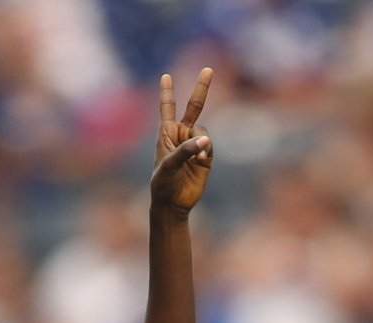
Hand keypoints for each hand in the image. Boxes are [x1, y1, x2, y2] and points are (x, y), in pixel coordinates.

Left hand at [150, 68, 214, 214]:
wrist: (173, 204)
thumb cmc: (163, 183)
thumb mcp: (169, 164)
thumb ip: (186, 150)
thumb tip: (205, 141)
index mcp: (166, 133)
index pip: (167, 107)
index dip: (167, 92)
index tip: (166, 76)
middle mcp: (181, 135)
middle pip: (194, 107)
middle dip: (201, 89)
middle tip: (208, 69)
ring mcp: (194, 145)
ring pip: (203, 132)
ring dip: (201, 142)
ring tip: (197, 158)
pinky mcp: (205, 157)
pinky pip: (209, 146)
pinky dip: (206, 151)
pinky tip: (201, 161)